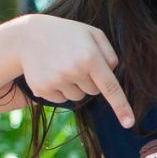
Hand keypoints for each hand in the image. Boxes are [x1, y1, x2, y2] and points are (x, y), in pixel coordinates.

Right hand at [17, 14, 133, 126]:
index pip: (110, 87)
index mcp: (89, 57)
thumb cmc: (67, 34)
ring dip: (74, 85)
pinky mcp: (42, 89)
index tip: (129, 123)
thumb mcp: (92, 33)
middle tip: (75, 61)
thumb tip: (113, 74)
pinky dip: (60, 89)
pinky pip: (61, 100)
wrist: (28, 36)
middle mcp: (73, 70)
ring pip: (78, 97)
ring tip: (62, 65)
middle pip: (94, 92)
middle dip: (89, 80)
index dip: (121, 107)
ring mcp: (56, 81)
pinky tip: (51, 72)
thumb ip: (109, 53)